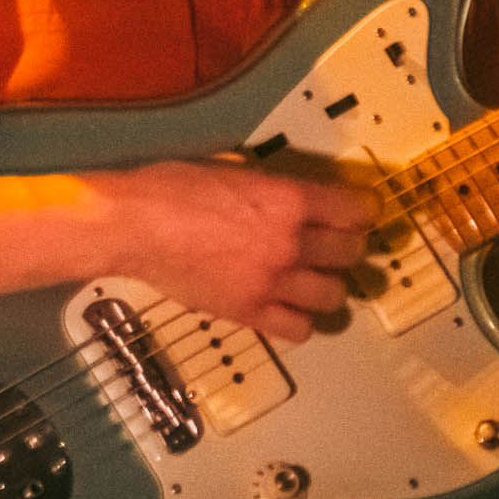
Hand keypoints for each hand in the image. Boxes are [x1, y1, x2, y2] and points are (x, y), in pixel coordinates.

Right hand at [98, 161, 376, 341]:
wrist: (135, 225)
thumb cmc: (173, 189)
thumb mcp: (234, 169)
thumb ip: (271, 187)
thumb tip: (289, 194)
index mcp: (289, 199)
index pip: (355, 210)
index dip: (363, 213)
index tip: (362, 215)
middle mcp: (290, 241)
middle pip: (350, 253)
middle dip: (349, 249)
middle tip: (339, 248)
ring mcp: (272, 281)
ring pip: (333, 295)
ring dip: (329, 287)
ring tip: (317, 282)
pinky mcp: (248, 312)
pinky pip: (298, 329)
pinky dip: (300, 322)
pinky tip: (290, 310)